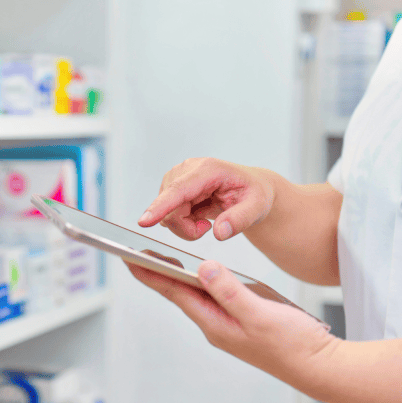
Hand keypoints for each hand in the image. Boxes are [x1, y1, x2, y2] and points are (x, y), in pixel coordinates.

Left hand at [125, 259, 339, 387]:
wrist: (320, 366)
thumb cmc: (294, 345)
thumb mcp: (260, 314)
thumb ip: (230, 290)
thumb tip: (204, 268)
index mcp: (215, 322)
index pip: (175, 292)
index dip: (151, 273)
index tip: (129, 258)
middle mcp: (216, 324)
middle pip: (179, 294)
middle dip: (157, 273)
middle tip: (135, 254)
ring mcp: (227, 324)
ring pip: (195, 296)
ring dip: (176, 277)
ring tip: (159, 260)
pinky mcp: (240, 322)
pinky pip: (212, 298)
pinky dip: (200, 283)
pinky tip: (201, 276)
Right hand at [138, 158, 275, 240]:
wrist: (250, 188)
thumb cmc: (254, 194)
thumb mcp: (257, 207)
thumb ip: (240, 220)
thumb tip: (219, 233)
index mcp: (208, 169)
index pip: (179, 190)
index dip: (160, 206)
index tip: (144, 222)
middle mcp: (187, 169)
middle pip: (171, 208)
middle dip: (186, 228)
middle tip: (208, 229)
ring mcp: (177, 177)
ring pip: (166, 213)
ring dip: (184, 226)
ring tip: (206, 220)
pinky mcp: (172, 187)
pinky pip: (167, 214)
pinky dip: (182, 223)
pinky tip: (197, 216)